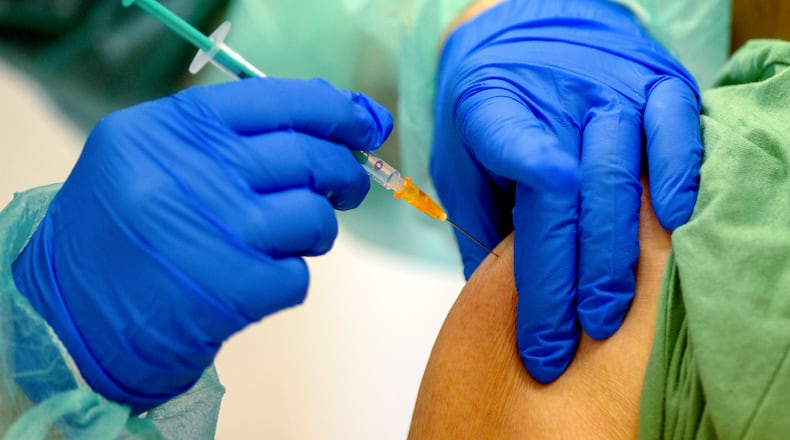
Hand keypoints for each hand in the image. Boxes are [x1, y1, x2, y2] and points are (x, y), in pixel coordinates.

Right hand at [12, 77, 391, 411]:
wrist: (73, 318)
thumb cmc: (124, 232)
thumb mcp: (153, 158)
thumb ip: (232, 134)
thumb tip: (337, 118)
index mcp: (171, 128)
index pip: (279, 100)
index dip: (335, 110)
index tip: (362, 122)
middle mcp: (195, 171)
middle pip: (310, 156)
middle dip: (345, 172)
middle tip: (348, 185)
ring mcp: (219, 231)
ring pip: (315, 217)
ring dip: (316, 231)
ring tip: (290, 239)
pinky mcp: (236, 289)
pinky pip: (299, 275)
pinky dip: (287, 279)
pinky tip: (252, 281)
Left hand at [432, 0, 701, 381]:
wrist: (527, 27)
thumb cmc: (490, 105)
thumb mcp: (460, 157)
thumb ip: (476, 221)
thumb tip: (489, 302)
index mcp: (494, 108)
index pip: (519, 166)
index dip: (533, 247)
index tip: (536, 308)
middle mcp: (558, 97)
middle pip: (573, 197)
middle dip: (569, 282)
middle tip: (563, 343)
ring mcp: (614, 88)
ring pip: (624, 178)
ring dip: (617, 257)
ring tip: (608, 318)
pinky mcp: (657, 82)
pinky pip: (679, 131)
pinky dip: (681, 180)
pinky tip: (674, 229)